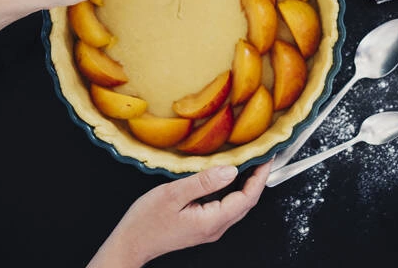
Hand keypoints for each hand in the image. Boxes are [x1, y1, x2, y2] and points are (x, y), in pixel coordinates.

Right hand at [88, 161, 272, 267]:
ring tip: (251, 161)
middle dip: (258, 179)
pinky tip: (230, 176)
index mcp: (212, 221)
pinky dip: (234, 190)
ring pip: (238, 205)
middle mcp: (215, 228)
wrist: (131, 243)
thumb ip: (204, 182)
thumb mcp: (173, 194)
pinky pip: (226, 206)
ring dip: (248, 184)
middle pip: (246, 203)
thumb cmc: (147, 220)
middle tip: (263, 154)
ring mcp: (210, 228)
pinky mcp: (203, 225)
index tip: (267, 156)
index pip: (247, 198)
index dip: (260, 177)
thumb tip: (231, 170)